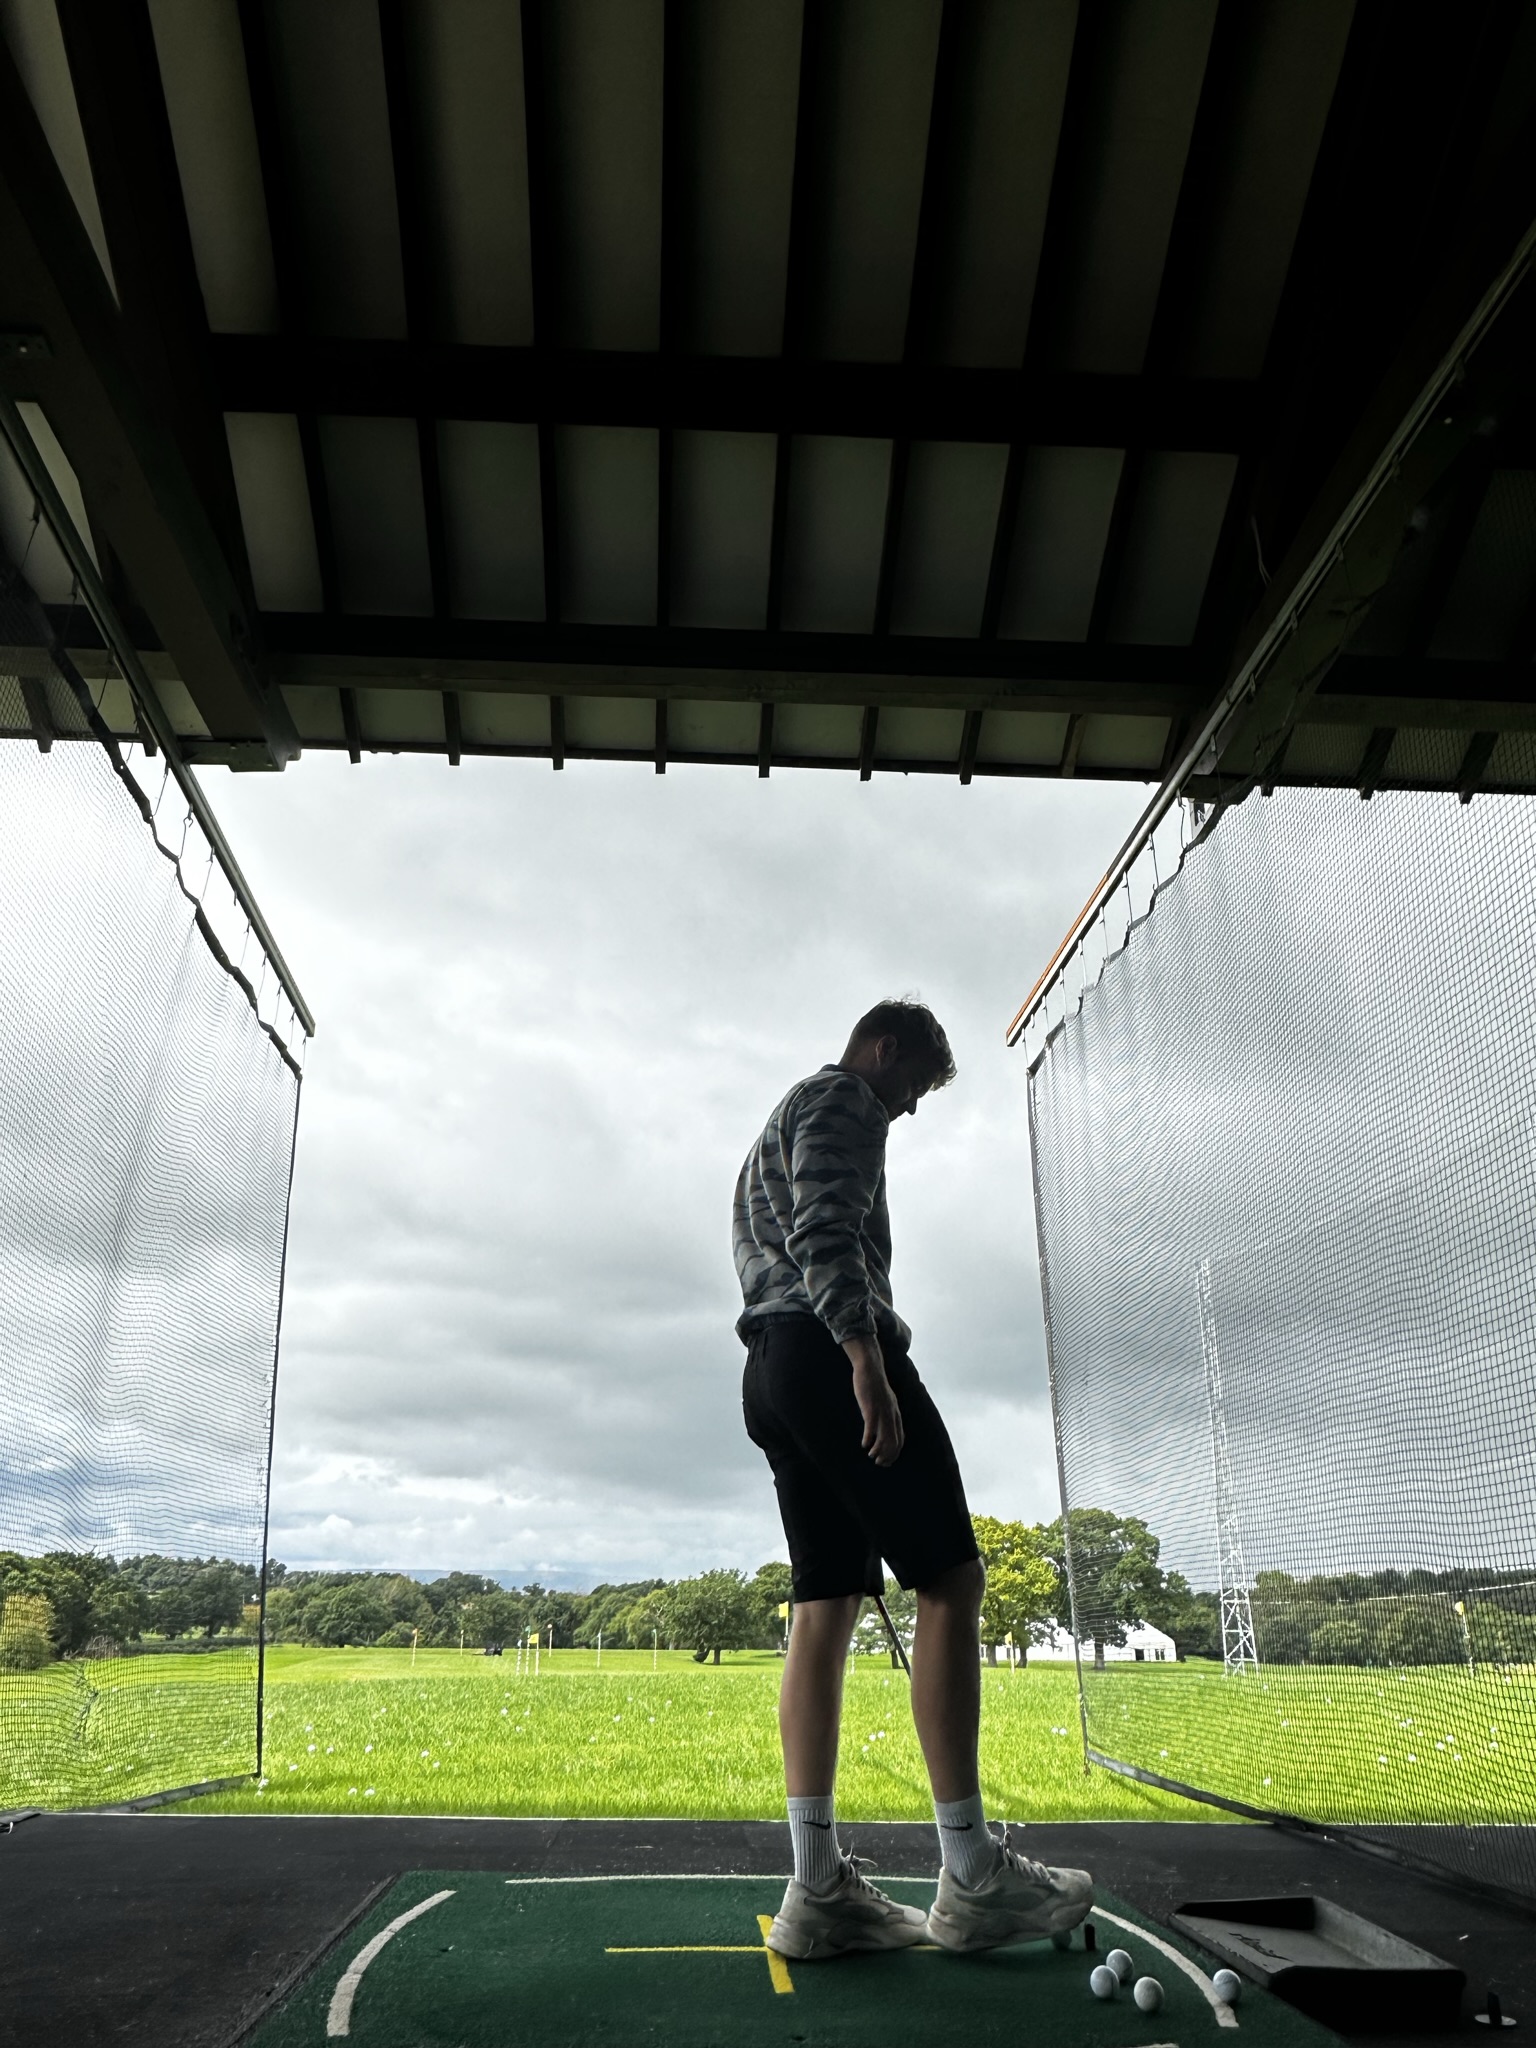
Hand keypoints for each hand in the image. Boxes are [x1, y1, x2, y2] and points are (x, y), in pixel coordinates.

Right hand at [842, 1333, 903, 1465]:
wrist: (870, 1368)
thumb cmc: (875, 1385)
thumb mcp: (886, 1401)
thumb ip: (887, 1413)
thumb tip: (884, 1426)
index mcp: (896, 1414)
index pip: (900, 1439)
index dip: (895, 1453)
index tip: (887, 1462)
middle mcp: (892, 1415)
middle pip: (893, 1441)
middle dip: (887, 1456)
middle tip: (879, 1463)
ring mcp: (882, 1412)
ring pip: (884, 1437)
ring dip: (878, 1450)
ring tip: (871, 1456)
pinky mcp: (871, 1408)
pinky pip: (872, 1427)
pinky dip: (869, 1439)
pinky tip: (864, 1444)